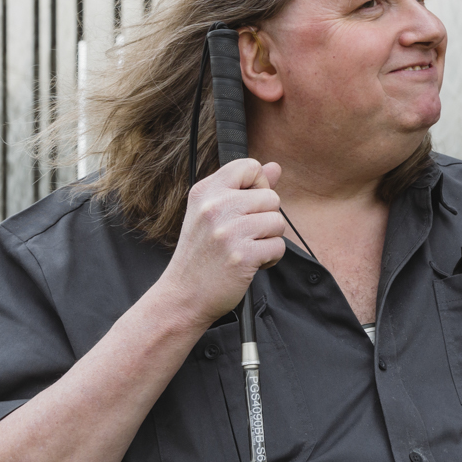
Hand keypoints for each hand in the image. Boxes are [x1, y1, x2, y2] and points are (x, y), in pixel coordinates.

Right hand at [157, 158, 285, 327]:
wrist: (183, 295)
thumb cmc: (201, 254)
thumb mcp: (212, 213)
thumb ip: (245, 187)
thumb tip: (275, 167)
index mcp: (205, 191)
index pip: (250, 166)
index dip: (259, 185)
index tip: (247, 205)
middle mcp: (215, 207)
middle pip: (271, 197)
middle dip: (265, 219)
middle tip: (244, 236)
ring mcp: (228, 231)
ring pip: (278, 222)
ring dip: (269, 239)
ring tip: (246, 249)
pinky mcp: (242, 255)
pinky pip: (278, 246)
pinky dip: (269, 259)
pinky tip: (249, 263)